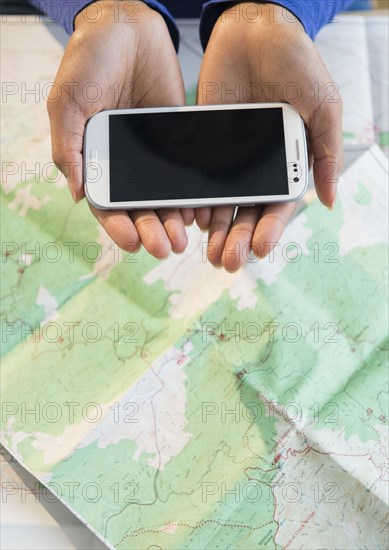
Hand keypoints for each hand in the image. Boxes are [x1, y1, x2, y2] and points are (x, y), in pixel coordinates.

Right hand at [48, 1, 193, 258]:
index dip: (118, 225)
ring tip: (183, 239)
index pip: (107, 202)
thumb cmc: (89, 61)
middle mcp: (124, 162)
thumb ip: (69, 147)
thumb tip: (78, 194)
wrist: (129, 28)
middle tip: (165, 249)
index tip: (131, 243)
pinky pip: (185, 173)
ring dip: (172, 220)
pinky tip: (198, 210)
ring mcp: (151, 153)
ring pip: (163, 195)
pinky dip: (192, 193)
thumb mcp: (68, 102)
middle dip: (150, 230)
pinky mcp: (177, 141)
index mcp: (94, 158)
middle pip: (138, 206)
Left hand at [196, 2, 343, 270]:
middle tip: (226, 261)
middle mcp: (257, 166)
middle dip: (238, 238)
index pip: (277, 205)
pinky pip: (197, 178)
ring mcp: (229, 158)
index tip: (260, 248)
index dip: (270, 228)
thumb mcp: (323, 106)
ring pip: (221, 201)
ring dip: (215, 230)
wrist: (254, 28)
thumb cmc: (297, 64)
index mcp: (287, 162)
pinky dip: (194, 200)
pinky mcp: (204, 145)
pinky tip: (189, 218)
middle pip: (247, 211)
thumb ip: (325, 153)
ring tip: (208, 252)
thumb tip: (327, 201)